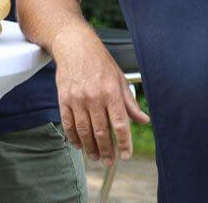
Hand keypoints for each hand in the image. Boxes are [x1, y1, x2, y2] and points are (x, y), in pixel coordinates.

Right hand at [51, 25, 149, 165]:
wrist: (74, 45)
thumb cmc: (99, 61)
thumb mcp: (119, 79)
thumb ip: (130, 103)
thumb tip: (143, 120)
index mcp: (111, 92)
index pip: (120, 123)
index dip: (124, 142)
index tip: (126, 155)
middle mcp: (94, 97)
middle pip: (101, 131)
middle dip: (106, 150)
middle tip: (109, 162)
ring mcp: (77, 99)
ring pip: (84, 131)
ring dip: (90, 148)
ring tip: (96, 157)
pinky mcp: (63, 99)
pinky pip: (68, 124)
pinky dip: (73, 138)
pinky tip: (78, 145)